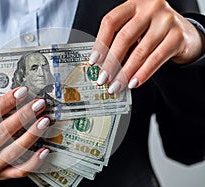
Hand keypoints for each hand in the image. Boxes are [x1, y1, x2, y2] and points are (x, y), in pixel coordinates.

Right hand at [0, 86, 49, 180]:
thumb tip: (19, 99)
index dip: (6, 102)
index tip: (21, 92)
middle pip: (2, 133)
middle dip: (23, 116)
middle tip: (37, 105)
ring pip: (14, 151)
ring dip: (32, 135)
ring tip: (44, 121)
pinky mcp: (2, 176)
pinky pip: (21, 170)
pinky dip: (34, 160)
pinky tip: (44, 150)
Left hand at [89, 0, 204, 91]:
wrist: (185, 34)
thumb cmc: (153, 32)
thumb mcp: (135, 30)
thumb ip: (120, 42)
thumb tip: (101, 65)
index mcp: (134, 4)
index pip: (111, 22)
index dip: (100, 43)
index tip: (93, 61)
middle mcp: (150, 8)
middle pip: (124, 37)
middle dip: (111, 62)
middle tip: (103, 78)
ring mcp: (166, 20)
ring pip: (140, 51)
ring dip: (125, 73)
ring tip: (116, 85)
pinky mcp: (178, 36)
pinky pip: (156, 59)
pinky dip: (142, 73)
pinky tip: (133, 83)